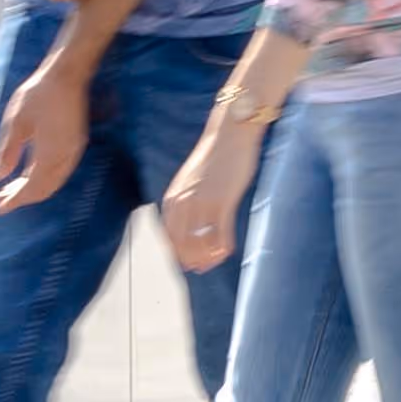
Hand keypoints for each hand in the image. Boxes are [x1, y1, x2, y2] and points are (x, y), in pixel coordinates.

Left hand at [0, 39, 98, 206]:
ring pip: (53, 181)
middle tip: (0, 200)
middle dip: (22, 197)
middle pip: (45, 188)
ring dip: (33, 189)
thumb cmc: (38, 95)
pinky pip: (59, 171)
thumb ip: (6, 153)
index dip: (15, 200)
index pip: (32, 187)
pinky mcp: (75, 143)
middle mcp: (65, 156)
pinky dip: (43, 178)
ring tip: (11, 190)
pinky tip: (28, 174)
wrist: (67, 75)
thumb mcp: (15, 123)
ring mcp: (73, 150)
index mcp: (50, 153)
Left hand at [164, 114, 258, 273]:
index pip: (168, 237)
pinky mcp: (223, 201)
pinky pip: (221, 233)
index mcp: (173, 199)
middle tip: (203, 268)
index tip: (187, 263)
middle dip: (192, 260)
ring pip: (201, 242)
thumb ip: (188, 200)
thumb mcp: (192, 181)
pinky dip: (223, 246)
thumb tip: (194, 223)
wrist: (231, 133)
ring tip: (216, 261)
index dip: (177, 254)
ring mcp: (203, 202)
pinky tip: (228, 251)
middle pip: (182, 244)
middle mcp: (183, 203)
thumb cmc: (216, 156)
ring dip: (208, 256)